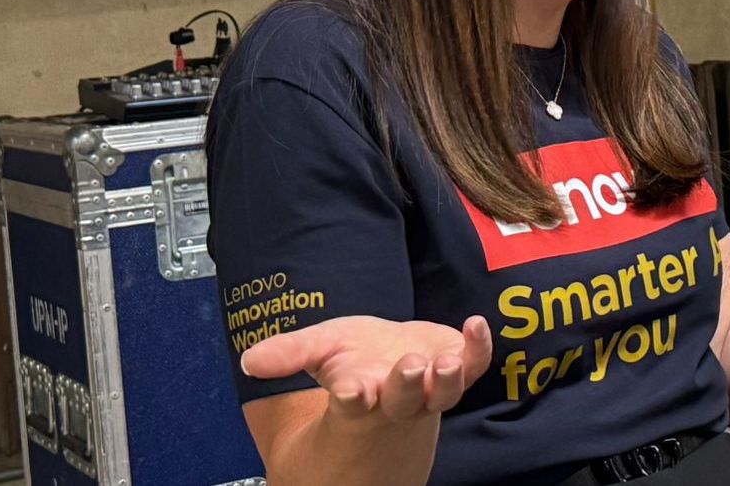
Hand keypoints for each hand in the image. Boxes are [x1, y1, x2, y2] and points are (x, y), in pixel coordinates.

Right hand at [241, 315, 492, 421]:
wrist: (391, 363)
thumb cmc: (355, 359)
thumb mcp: (319, 350)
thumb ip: (288, 355)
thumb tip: (251, 361)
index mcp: (360, 396)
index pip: (355, 403)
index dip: (354, 398)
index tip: (351, 390)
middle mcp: (398, 398)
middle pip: (405, 399)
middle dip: (408, 385)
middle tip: (410, 367)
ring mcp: (432, 388)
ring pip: (444, 392)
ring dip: (447, 378)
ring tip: (445, 361)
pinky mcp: (457, 368)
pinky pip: (473, 365)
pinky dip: (479, 348)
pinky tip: (477, 325)